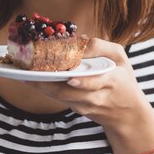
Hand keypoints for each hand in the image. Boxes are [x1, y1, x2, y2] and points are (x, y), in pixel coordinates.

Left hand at [26, 38, 153, 137]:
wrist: (127, 114)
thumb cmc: (124, 79)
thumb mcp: (121, 58)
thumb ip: (101, 47)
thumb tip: (78, 39)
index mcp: (112, 81)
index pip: (96, 82)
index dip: (83, 82)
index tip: (70, 77)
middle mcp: (97, 97)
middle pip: (71, 93)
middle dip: (50, 83)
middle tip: (32, 72)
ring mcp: (86, 106)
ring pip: (62, 97)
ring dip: (43, 87)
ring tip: (26, 75)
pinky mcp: (79, 110)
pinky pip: (60, 99)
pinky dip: (46, 89)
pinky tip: (32, 80)